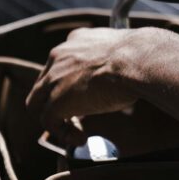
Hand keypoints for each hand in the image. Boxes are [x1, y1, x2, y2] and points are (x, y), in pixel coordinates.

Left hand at [25, 27, 144, 144]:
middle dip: (58, 100)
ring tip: (77, 131)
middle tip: (79, 115)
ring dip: (57, 119)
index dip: (69, 81)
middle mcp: (59, 55)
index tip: (85, 93)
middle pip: (46, 83)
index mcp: (75, 40)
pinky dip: (62, 133)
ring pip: (40, 102)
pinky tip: (80, 139)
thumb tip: (123, 73)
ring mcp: (54, 79)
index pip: (61, 63)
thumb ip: (111, 60)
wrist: (137, 60)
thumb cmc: (139, 57)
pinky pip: (48, 121)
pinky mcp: (56, 101)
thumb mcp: (121, 51)